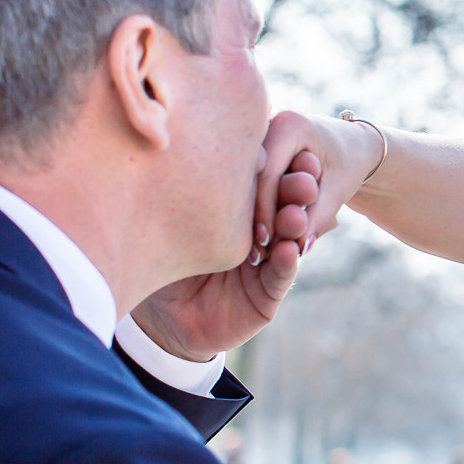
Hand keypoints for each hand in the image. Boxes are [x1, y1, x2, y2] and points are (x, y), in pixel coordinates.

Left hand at [131, 155, 316, 359]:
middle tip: (305, 183)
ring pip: (288, 240)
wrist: (159, 318)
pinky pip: (280, 277)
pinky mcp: (267, 296)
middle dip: (295, 195)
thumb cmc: (161, 261)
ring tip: (295, 217)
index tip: (288, 155)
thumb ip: (194, 194)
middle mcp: (257, 234)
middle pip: (281, 207)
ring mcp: (265, 264)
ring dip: (295, 227)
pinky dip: (286, 263)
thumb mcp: (174, 222)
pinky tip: (289, 250)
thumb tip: (192, 145)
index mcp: (239, 211)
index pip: (262, 184)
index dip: (277, 171)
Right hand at [254, 110, 377, 262]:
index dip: (264, 212)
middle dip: (251, 217)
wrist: (349, 145)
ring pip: (243, 179)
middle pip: (249, 177)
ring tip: (251, 251)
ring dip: (246, 215)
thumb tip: (299, 250)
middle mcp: (267, 122)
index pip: (267, 174)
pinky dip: (248, 206)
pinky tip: (249, 236)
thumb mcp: (337, 191)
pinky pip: (245, 178)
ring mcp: (255, 131)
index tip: (265, 244)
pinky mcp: (251, 145)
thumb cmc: (347, 166)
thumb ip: (318, 218)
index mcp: (290, 126)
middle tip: (253, 254)